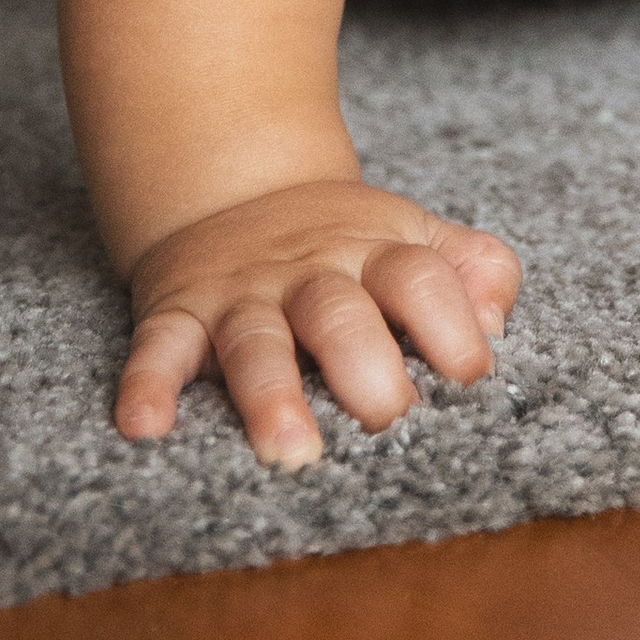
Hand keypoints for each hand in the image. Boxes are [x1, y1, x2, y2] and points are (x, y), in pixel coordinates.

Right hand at [116, 176, 524, 467]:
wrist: (239, 189)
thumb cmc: (349, 247)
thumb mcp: (418, 238)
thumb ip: (475, 272)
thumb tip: (495, 326)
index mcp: (378, 254)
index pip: (420, 278)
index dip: (450, 324)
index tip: (471, 378)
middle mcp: (311, 274)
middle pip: (340, 313)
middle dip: (366, 367)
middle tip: (388, 419)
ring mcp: (243, 295)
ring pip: (257, 342)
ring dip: (271, 395)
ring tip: (289, 451)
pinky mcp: (180, 314)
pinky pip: (159, 347)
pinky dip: (146, 385)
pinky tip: (144, 427)